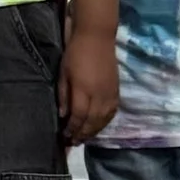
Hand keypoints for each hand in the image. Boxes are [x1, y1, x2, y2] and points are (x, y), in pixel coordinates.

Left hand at [60, 28, 120, 143]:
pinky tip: (99, 125)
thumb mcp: (63, 73)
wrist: (97, 36)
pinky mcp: (117, 90)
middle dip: (82, 134)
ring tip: (86, 138)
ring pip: (103, 119)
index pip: (78, 116)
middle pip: (92, 122)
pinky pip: (112, 112)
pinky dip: (105, 122)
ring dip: (94, 131)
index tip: (65, 136)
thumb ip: (64, 95)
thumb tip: (64, 115)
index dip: (72, 129)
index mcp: (83, 90)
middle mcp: (98, 95)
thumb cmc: (75, 52)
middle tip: (74, 142)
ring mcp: (110, 93)